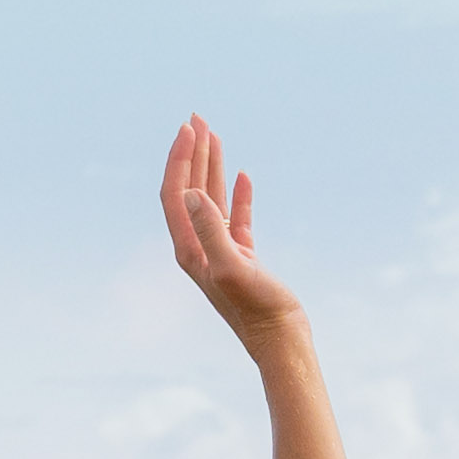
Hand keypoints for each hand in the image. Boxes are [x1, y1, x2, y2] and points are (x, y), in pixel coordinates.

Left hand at [159, 113, 307, 350]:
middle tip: (197, 118)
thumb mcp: (232, 267)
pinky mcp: (244, 258)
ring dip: (211, 166)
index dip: (179, 160)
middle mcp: (200, 248)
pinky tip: (242, 176)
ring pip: (212, 199)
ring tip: (214, 134)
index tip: (189, 129)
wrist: (282, 340)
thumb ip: (211, 230)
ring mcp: (222, 251)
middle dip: (192, 153)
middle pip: (190, 190)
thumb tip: (190, 192)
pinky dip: (238, 195)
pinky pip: (237, 218)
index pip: (176, 194)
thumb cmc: (257, 309)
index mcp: (190, 249)